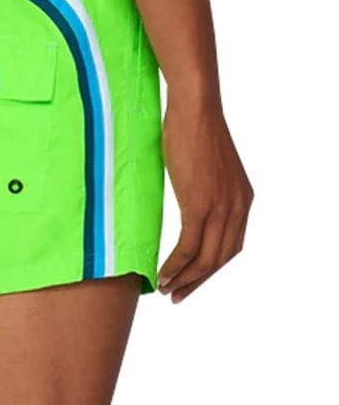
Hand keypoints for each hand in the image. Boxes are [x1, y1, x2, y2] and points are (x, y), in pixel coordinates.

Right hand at [157, 98, 253, 302]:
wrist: (195, 108)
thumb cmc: (193, 128)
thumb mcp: (205, 165)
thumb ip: (204, 187)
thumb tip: (188, 196)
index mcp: (242, 199)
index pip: (230, 246)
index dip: (211, 268)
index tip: (191, 280)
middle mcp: (237, 207)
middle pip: (221, 259)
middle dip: (199, 282)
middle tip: (177, 296)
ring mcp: (221, 207)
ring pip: (207, 258)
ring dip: (186, 279)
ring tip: (167, 290)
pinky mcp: (201, 204)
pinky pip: (190, 246)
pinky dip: (176, 265)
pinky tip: (162, 274)